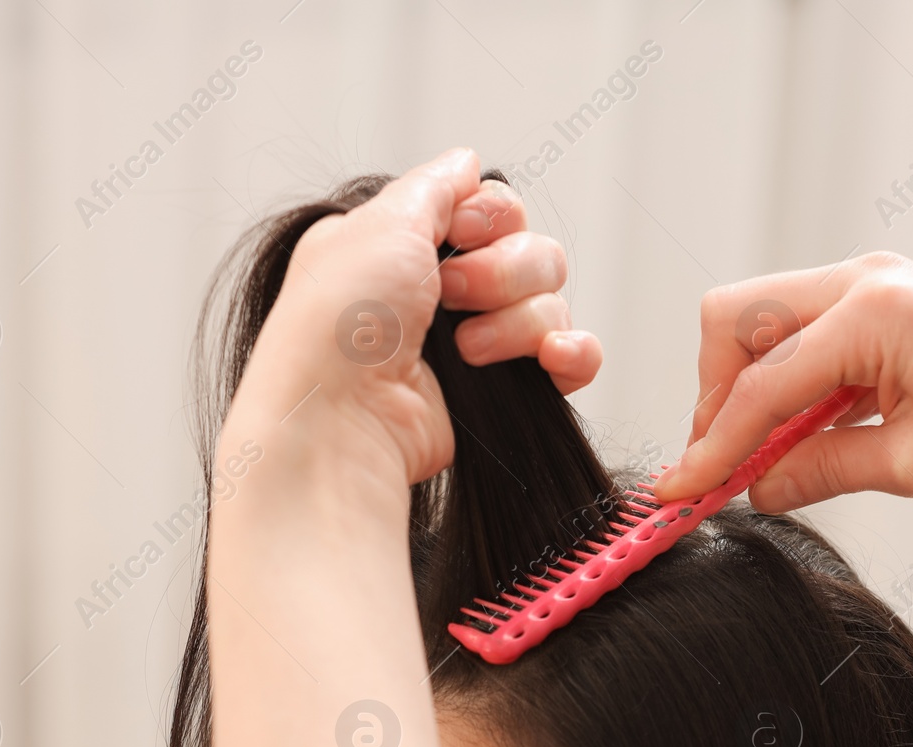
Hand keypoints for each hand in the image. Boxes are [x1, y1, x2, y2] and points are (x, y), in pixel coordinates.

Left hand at [225, 148, 601, 490]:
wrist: (341, 419)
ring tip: (466, 350)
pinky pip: (569, 358)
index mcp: (411, 246)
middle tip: (450, 297)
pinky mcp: (501, 393)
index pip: (495, 210)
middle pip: (533, 253)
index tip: (458, 235)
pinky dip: (571, 354)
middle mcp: (444, 293)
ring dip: (516, 322)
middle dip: (502, 272)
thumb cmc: (341, 325)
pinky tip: (552, 359)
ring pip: (551, 304)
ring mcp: (478, 345)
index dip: (490, 218)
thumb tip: (467, 162)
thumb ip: (434, 187)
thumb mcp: (379, 223)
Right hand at [655, 252, 912, 509]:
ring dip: (750, 388)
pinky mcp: (878, 299)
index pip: (762, 384)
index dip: (714, 444)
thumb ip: (821, 471)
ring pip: (760, 321)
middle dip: (716, 394)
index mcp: (876, 311)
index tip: (680, 492)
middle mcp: (863, 279)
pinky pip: (800, 333)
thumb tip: (753, 489)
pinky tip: (802, 435)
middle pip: (735, 319)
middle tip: (724, 464)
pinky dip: (786, 382)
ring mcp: (870, 282)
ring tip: (764, 458)